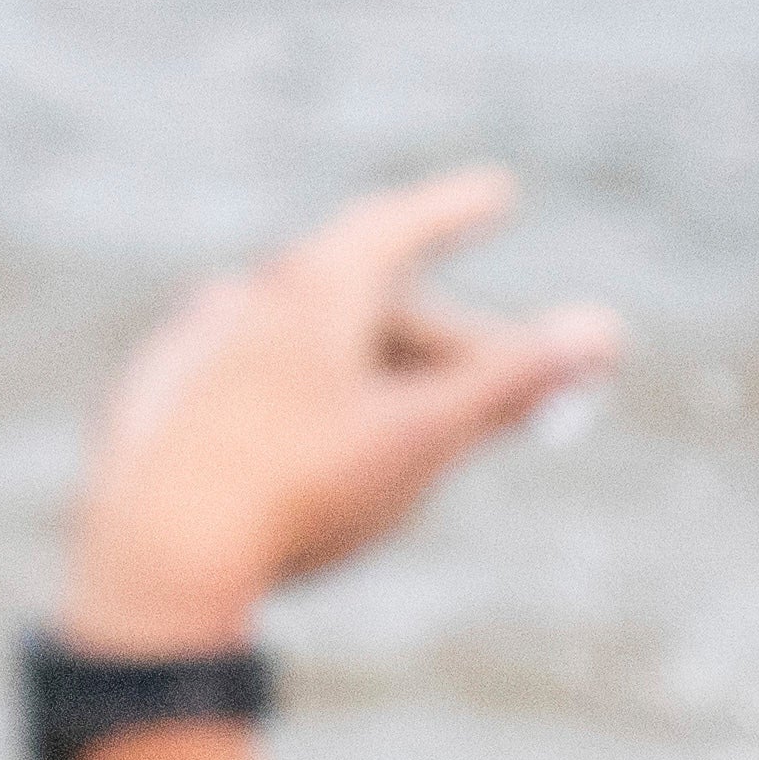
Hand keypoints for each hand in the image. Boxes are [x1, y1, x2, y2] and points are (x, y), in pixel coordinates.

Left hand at [52, 166, 625, 659]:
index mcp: (313, 286)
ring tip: (401, 405)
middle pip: (357, 296)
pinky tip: (301, 433)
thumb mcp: (422, 437)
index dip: (456, 211)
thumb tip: (607, 332)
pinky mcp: (152, 405)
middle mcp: (245, 298)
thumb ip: (512, 381)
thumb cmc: (300, 493)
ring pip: (294, 336)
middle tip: (494, 373)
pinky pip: (239, 379)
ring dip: (359, 360)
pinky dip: (291, 394)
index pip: (400, 223)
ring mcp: (190, 349)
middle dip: (432, 333)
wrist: (151, 565)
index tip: (497, 195)